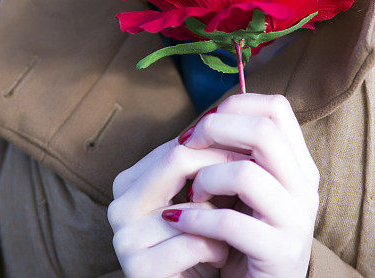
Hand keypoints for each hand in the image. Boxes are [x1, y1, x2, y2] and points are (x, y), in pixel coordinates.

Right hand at [107, 135, 251, 277]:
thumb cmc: (206, 239)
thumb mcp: (208, 195)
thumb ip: (212, 160)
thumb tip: (240, 112)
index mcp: (131, 181)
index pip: (179, 144)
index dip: (222, 146)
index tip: (255, 156)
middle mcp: (119, 204)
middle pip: (179, 160)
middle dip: (224, 170)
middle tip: (255, 185)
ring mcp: (124, 237)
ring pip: (191, 204)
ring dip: (223, 219)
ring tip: (230, 233)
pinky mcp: (138, 268)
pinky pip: (194, 243)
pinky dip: (217, 249)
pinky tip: (218, 257)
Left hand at [160, 93, 320, 277]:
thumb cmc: (246, 238)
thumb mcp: (248, 190)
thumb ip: (240, 156)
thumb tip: (207, 118)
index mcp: (299, 164)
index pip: (276, 108)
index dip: (235, 106)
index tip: (202, 124)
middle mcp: (305, 187)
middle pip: (263, 131)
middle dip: (215, 131)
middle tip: (186, 146)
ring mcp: (296, 220)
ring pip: (246, 174)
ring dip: (205, 178)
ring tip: (190, 194)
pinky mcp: (279, 253)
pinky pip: (231, 224)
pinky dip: (196, 219)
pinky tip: (179, 222)